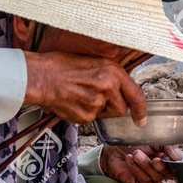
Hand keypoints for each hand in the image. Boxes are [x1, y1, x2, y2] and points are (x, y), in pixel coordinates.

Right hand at [23, 51, 147, 125]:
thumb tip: (119, 90)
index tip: (141, 120)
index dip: (141, 110)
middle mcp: (108, 87)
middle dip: (112, 108)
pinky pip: (89, 119)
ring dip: (97, 110)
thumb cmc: (62, 66)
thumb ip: (109, 76)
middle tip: (95, 97)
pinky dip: (82, 113)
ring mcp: (96, 103)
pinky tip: (72, 101)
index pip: (136, 95)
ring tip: (80, 95)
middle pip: (120, 109)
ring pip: (104, 115)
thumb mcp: (93, 62)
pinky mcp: (85, 115)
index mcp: (112, 71)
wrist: (41, 76)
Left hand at [99, 145, 182, 182]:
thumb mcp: (151, 140)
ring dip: (145, 164)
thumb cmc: (131, 145)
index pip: (178, 163)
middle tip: (154, 158)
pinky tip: (129, 160)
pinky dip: (137, 170)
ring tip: (135, 154)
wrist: (113, 152)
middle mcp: (162, 170)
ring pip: (157, 177)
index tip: (169, 153)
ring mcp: (153, 179)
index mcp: (166, 158)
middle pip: (170, 173)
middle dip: (162, 165)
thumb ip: (166, 145)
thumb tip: (177, 155)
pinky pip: (145, 180)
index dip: (175, 159)